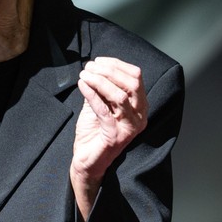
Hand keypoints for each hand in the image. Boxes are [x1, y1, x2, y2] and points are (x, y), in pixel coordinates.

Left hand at [71, 57, 147, 219]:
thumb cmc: (94, 132)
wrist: (87, 161)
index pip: (136, 77)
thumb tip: (94, 67)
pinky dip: (91, 94)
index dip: (116, 64)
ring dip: (99, 81)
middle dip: (108, 70)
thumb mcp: (98, 104)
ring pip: (119, 95)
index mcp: (139, 106)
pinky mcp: (115, 136)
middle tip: (89, 67)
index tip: (98, 61)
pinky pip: (104, 109)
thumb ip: (100, 88)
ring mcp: (129, 127)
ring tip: (84, 75)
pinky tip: (81, 85)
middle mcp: (140, 116)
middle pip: (131, 83)